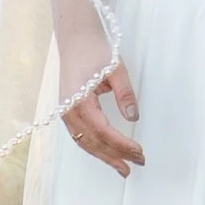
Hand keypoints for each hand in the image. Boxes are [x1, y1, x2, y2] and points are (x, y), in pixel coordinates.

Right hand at [64, 60, 143, 174]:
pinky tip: (107, 153)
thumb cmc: (94, 49)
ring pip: (85, 143)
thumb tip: (133, 118)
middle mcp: (68, 111)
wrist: (75, 37)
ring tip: (124, 168)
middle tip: (138, 164)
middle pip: (93, 142)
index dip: (122, 145)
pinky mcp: (67, 111)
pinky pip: (80, 136)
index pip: (103, 131)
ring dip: (105, 156)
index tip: (139, 151)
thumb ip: (125, 94)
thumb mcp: (116, 69)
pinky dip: (94, 148)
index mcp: (79, 101)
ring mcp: (65, 112)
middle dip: (116, 156)